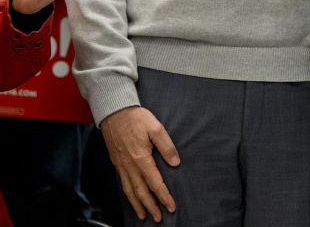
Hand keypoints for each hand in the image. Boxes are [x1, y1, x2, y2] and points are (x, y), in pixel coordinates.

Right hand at [102, 106, 179, 221]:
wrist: (115, 112)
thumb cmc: (135, 118)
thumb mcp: (156, 128)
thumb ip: (167, 146)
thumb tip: (175, 161)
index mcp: (141, 158)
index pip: (155, 182)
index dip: (164, 196)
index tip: (171, 205)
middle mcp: (130, 165)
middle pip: (141, 191)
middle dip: (151, 206)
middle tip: (159, 217)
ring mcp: (122, 165)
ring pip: (130, 190)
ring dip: (138, 204)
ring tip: (144, 215)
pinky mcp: (117, 163)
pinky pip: (123, 183)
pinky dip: (129, 195)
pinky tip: (133, 198)